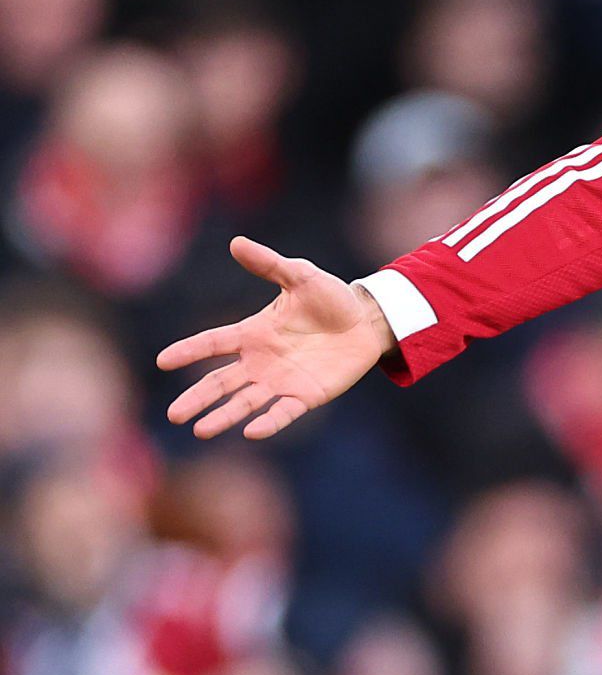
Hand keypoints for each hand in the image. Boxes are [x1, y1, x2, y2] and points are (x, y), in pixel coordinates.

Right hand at [157, 237, 396, 439]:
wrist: (367, 320)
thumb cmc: (330, 298)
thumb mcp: (300, 276)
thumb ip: (269, 265)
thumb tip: (236, 242)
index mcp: (253, 332)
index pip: (214, 342)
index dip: (189, 350)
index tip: (163, 361)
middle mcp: (260, 361)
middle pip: (221, 383)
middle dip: (197, 398)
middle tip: (173, 415)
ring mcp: (281, 381)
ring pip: (245, 402)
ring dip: (223, 416)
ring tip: (200, 430)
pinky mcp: (305, 396)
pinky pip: (283, 412)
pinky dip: (268, 422)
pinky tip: (251, 432)